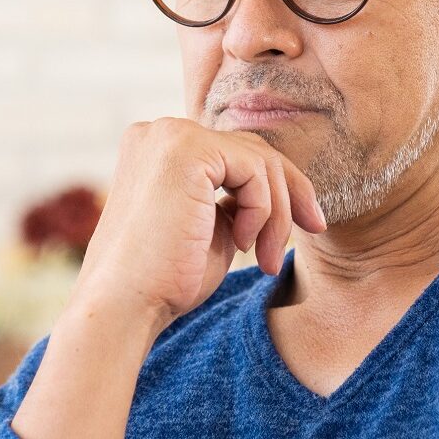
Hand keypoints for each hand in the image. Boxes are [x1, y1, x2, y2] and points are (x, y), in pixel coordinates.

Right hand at [69, 118, 326, 333]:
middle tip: (313, 230)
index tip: (306, 223)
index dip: (275, 187)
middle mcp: (159, 132)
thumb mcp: (209, 229)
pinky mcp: (186, 149)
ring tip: (267, 260)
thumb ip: (233, 201)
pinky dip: (263, 211)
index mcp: (157, 148)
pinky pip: (254, 171)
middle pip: (251, 149)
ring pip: (259, 160)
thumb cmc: (162, 282)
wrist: (125, 306)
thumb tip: (276, 190)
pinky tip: (244, 245)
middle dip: (288, 193)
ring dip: (276, 214)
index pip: (232, 153)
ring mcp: (170, 136)